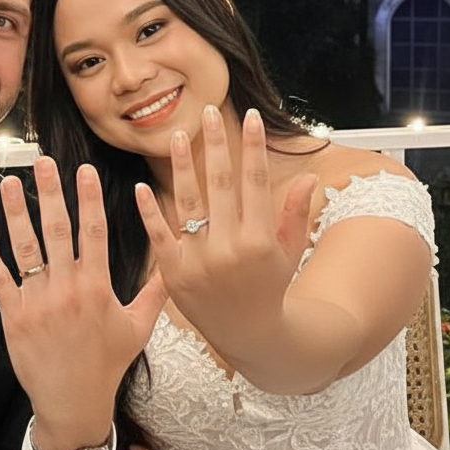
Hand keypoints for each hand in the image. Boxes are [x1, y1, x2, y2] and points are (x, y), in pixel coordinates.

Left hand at [0, 156, 165, 449]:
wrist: (74, 403)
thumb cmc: (108, 364)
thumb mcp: (138, 328)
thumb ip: (155, 291)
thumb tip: (174, 262)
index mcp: (97, 286)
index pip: (94, 232)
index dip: (89, 198)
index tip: (84, 171)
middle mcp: (66, 288)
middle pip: (58, 230)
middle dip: (51, 192)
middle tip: (44, 160)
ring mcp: (37, 301)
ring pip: (25, 248)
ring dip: (16, 213)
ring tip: (11, 183)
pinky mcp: (14, 316)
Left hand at [135, 106, 315, 364]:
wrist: (249, 337)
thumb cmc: (271, 288)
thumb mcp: (289, 252)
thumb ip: (294, 214)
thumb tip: (307, 178)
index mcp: (259, 240)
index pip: (254, 182)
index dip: (252, 147)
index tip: (250, 117)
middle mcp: (228, 248)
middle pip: (219, 184)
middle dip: (214, 144)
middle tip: (207, 111)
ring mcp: (197, 260)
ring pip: (186, 203)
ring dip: (180, 166)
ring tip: (176, 135)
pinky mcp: (173, 273)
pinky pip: (159, 235)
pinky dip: (149, 211)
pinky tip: (142, 186)